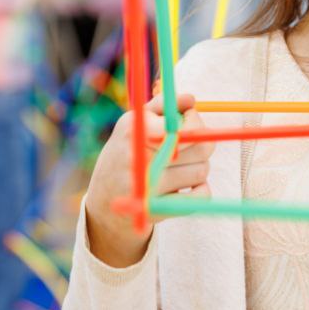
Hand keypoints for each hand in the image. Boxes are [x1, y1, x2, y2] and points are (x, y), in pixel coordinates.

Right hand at [83, 93, 215, 267]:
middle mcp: (140, 159)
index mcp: (136, 131)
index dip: (195, 121)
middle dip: (202, 143)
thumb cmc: (126, 153)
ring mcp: (150, 187)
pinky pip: (201, 196)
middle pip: (202, 147)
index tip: (188, 121)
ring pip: (203, 170)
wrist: (105, 201)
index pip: (187, 126)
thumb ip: (162, 105)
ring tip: (180, 166)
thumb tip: (190, 100)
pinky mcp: (159, 209)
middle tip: (188, 145)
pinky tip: (188, 186)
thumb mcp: (134, 123)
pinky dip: (201, 190)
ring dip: (198, 166)